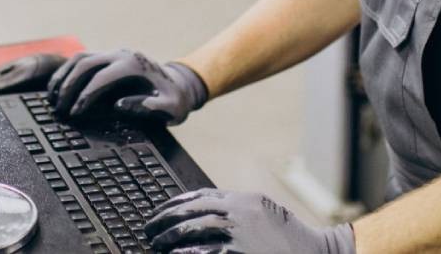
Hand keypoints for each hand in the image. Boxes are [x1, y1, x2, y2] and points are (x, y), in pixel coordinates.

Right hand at [45, 49, 207, 123]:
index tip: (74, 113)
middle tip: (59, 108)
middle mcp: (121, 54)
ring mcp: (113, 53)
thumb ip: (148, 107)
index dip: (85, 95)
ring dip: (63, 76)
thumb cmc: (174, 98)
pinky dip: (67, 72)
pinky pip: (82, 59)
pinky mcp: (107, 56)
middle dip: (69, 86)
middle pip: (85, 64)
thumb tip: (119, 106)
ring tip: (51, 98)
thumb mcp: (170, 107)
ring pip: (80, 58)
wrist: (179, 82)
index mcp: (134, 65)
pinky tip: (57, 87)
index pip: (101, 77)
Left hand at [143, 189, 355, 252]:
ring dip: (170, 238)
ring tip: (157, 244)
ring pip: (194, 232)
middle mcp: (241, 213)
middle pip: (192, 212)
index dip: (175, 204)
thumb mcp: (265, 213)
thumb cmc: (290, 240)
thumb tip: (202, 213)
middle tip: (149, 229)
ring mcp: (240, 235)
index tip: (159, 212)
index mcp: (245, 200)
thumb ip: (237, 210)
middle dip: (166, 221)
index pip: (200, 196)